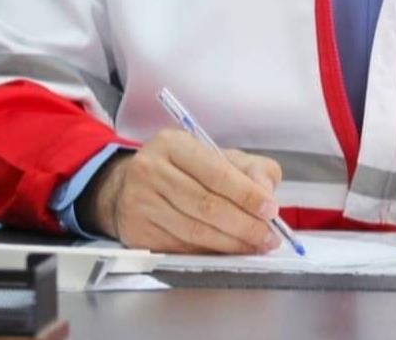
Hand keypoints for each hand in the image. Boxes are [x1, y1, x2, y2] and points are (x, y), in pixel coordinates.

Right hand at [78, 128, 282, 253]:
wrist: (125, 186)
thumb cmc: (181, 169)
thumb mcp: (214, 155)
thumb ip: (249, 167)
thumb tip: (266, 191)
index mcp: (173, 144)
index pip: (216, 172)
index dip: (246, 194)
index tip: (270, 210)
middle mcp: (151, 171)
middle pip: (206, 205)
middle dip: (243, 224)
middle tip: (268, 236)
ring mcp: (140, 204)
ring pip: (194, 230)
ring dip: (231, 243)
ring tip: (255, 246)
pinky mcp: (137, 233)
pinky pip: (181, 247)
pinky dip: (210, 252)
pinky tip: (228, 251)